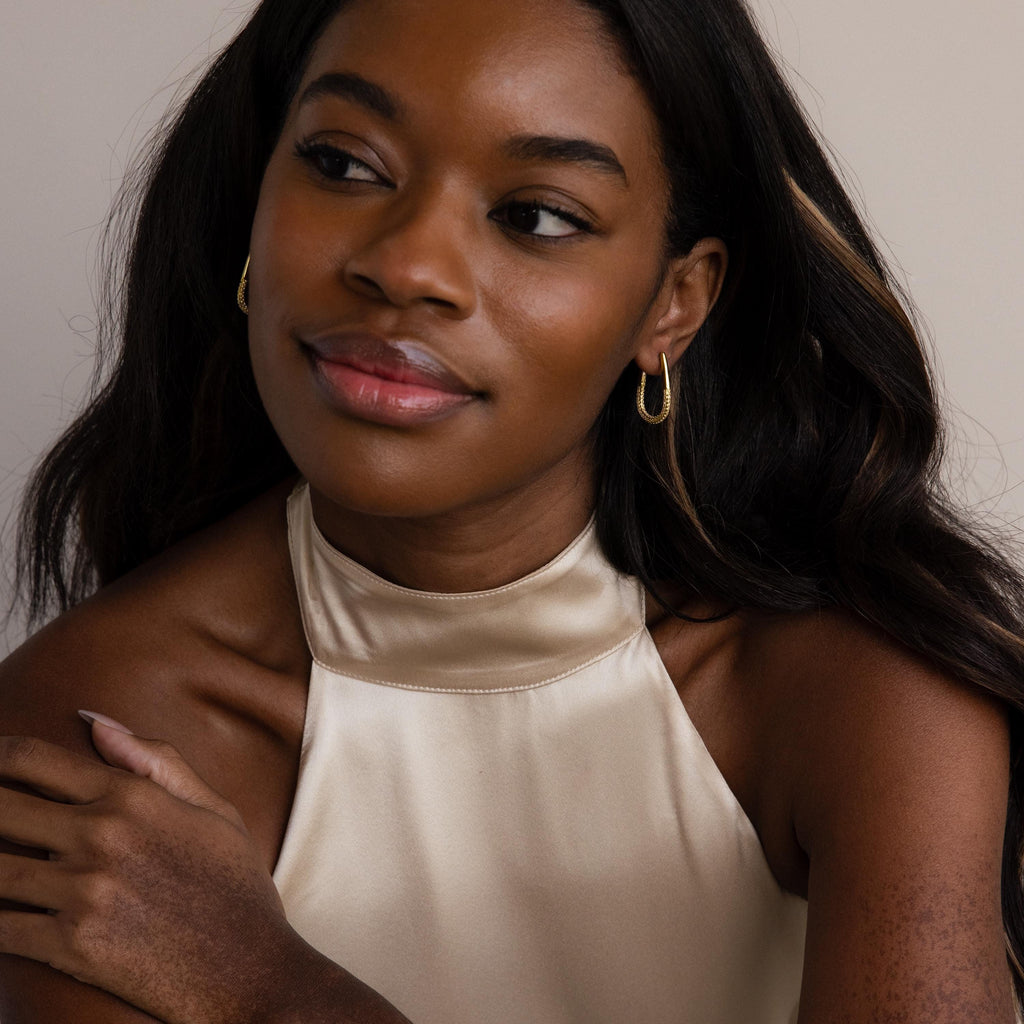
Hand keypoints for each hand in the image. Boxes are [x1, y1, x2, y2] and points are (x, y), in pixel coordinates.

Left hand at [0, 716, 303, 1023]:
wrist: (251, 967)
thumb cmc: (235, 885)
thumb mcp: (212, 809)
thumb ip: (154, 760)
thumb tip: (93, 720)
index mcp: (132, 796)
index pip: (33, 759)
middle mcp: (101, 835)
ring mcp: (84, 891)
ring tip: (0, 867)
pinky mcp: (70, 946)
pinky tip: (2, 913)